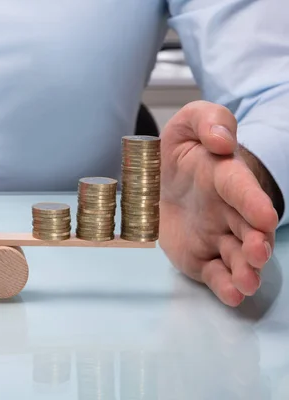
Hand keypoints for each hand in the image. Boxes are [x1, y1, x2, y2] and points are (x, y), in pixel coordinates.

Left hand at [159, 101, 277, 306]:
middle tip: (257, 253)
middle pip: (247, 229)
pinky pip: (215, 273)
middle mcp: (227, 210)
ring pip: (236, 256)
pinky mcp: (201, 257)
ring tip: (247, 281)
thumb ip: (207, 121)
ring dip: (245, 270)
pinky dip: (224, 285)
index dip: (253, 202)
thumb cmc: (181, 152)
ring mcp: (216, 236)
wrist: (160, 180)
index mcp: (224, 177)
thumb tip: (221, 140)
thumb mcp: (187, 124)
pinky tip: (232, 295)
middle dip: (256, 243)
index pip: (241, 188)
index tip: (265, 216)